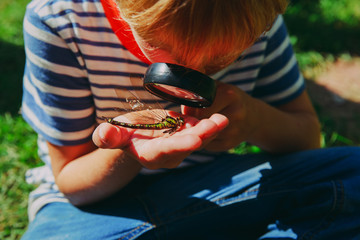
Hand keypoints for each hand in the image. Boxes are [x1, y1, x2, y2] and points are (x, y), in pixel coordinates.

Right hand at [93, 112, 227, 168]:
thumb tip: (103, 135)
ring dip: (211, 128)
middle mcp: (169, 154)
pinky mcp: (187, 134)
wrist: (135, 133)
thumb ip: (108, 136)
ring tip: (223, 118)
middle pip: (188, 144)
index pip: (166, 151)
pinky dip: (210, 122)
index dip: (180, 145)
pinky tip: (219, 112)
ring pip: (198, 137)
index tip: (195, 140)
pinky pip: (200, 129)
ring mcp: (180, 144)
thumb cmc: (121, 133)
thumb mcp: (112, 134)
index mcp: (150, 155)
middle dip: (203, 135)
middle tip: (218, 124)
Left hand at [182, 82, 257, 151]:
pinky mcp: (227, 145)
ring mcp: (232, 132)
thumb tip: (178, 96)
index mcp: (230, 95)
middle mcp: (233, 114)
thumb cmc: (230, 99)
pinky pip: (205, 144)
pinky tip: (202, 133)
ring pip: (201, 134)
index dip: (189, 108)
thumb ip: (201, 90)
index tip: (186, 108)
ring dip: (194, 131)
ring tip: (194, 124)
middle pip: (201, 121)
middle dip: (191, 120)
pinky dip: (200, 139)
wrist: (253, 118)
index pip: (200, 105)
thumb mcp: (219, 87)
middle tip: (187, 118)